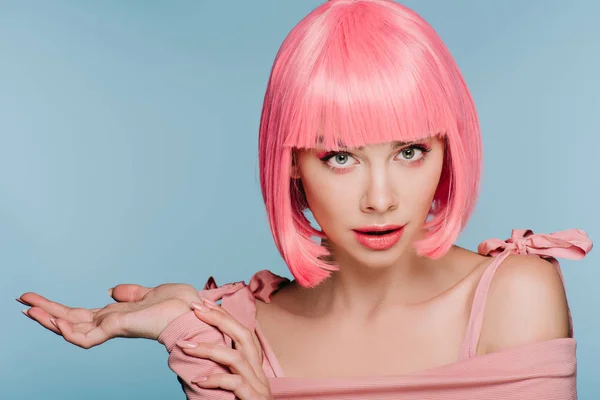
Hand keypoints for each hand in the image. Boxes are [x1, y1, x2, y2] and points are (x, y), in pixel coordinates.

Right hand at [18, 283, 202, 347]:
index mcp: (115, 315)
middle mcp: (110, 323)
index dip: (58, 309)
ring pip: (72, 330)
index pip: (79, 314)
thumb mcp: (148, 293)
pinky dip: (70, 330)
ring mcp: (112, 328)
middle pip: (69, 320)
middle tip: (22, 300)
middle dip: (45, 312)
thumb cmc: (177, 303)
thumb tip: (111, 291)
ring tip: (30, 309)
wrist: (192, 311)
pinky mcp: (118, 328)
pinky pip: (87, 336)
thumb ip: (129, 293)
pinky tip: (56, 320)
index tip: (37, 300)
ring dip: (50, 320)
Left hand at [176, 299, 273, 399]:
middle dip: (219, 318)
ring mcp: (257, 386)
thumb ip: (218, 371)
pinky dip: (216, 379)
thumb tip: (190, 355)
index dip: (224, 315)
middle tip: (196, 309)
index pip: (240, 332)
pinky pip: (235, 384)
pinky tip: (199, 380)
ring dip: (209, 348)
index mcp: (252, 366)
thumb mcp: (231, 387)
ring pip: (235, 357)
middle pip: (243, 335)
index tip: (203, 302)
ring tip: (185, 346)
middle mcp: (258, 371)